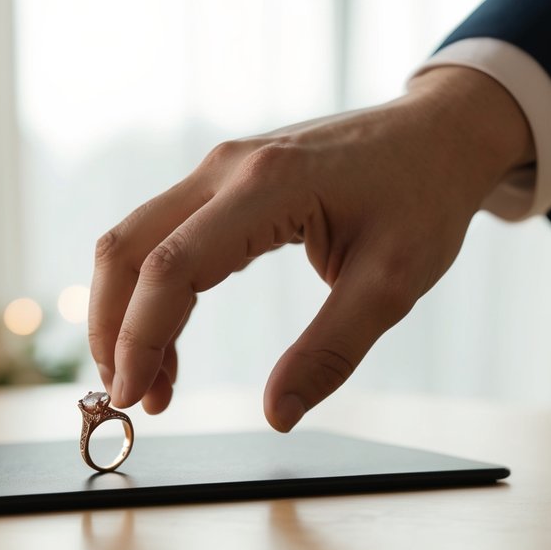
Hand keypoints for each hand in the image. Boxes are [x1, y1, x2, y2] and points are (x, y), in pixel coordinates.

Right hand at [88, 66, 533, 430]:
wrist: (437, 133)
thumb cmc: (423, 199)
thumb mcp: (393, 283)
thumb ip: (331, 351)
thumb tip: (278, 415)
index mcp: (269, 186)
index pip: (173, 266)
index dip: (141, 337)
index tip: (135, 397)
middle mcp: (226, 168)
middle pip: (127, 248)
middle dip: (112, 330)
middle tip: (132, 398)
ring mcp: (217, 168)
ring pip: (131, 240)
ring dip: (122, 312)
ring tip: (149, 381)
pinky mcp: (219, 180)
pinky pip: (158, 235)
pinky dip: (145, 291)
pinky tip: (166, 342)